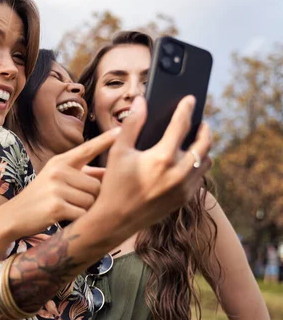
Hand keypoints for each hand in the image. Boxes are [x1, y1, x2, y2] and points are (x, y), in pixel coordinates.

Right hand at [3, 128, 118, 236]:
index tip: (120, 128)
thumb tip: (110, 172)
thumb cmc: (41, 197)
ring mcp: (56, 188)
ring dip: (84, 209)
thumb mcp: (57, 179)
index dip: (105, 140)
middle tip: (72, 201)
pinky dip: (77, 220)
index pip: (87, 149)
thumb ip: (83, 174)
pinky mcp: (56, 207)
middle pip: (96, 185)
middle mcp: (58, 171)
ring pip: (91, 201)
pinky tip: (62, 218)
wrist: (14, 216)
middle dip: (91, 197)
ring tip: (66, 208)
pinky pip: (82, 214)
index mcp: (60, 162)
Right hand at [93, 95, 211, 236]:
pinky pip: (199, 178)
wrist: (115, 220)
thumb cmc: (114, 184)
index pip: (181, 125)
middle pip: (204, 143)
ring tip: (196, 142)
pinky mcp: (184, 199)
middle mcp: (178, 172)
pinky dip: (197, 167)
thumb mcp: (118, 152)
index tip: (190, 99)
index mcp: (162, 157)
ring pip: (206, 162)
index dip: (186, 109)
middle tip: (201, 123)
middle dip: (204, 129)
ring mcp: (184, 188)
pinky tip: (188, 163)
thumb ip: (131, 124)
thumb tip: (141, 101)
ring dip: (203, 149)